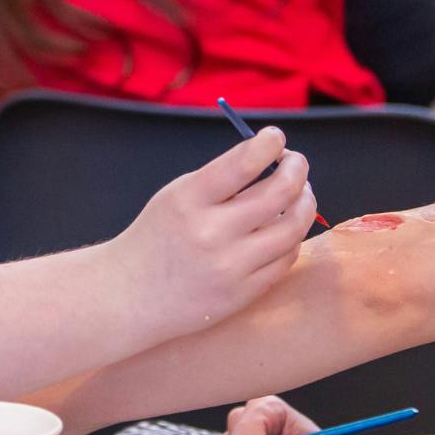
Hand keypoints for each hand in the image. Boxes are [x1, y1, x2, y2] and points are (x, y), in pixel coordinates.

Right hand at [105, 128, 313, 339]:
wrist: (129, 295)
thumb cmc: (157, 237)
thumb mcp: (175, 196)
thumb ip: (219, 179)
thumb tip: (270, 160)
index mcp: (189, 199)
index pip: (244, 162)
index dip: (270, 144)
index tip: (276, 139)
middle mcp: (211, 232)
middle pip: (280, 192)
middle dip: (297, 169)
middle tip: (295, 164)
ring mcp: (230, 267)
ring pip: (292, 228)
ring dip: (305, 203)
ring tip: (301, 195)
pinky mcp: (242, 294)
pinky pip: (285, 259)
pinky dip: (291, 238)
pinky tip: (285, 229)